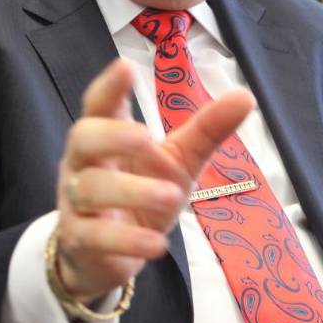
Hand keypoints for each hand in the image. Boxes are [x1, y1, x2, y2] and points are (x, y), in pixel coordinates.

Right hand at [53, 58, 254, 301]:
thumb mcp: (179, 161)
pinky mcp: (79, 240)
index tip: (125, 67)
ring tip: (172, 195)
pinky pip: (95, 237)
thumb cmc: (141, 194)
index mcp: (106, 134)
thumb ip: (207, 130)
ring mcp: (76, 202)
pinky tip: (156, 245)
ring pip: (91, 189)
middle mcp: (84, 163)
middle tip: (147, 140)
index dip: (109, 86)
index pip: (100, 104)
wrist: (107, 256)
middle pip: (83, 137)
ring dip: (132, 191)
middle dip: (113, 136)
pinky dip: (127, 239)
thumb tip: (246, 95)